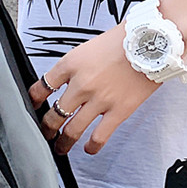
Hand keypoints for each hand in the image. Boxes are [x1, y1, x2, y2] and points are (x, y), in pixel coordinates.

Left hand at [28, 24, 159, 154]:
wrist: (153, 40)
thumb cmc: (126, 39)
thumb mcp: (91, 46)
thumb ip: (78, 66)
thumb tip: (68, 82)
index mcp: (72, 63)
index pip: (42, 87)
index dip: (33, 100)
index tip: (34, 106)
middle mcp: (81, 83)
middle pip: (54, 114)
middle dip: (46, 128)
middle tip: (46, 133)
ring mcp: (99, 99)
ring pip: (72, 130)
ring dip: (64, 142)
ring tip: (61, 147)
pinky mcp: (119, 110)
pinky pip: (99, 136)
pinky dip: (92, 146)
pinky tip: (89, 148)